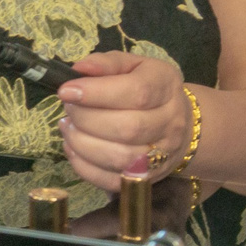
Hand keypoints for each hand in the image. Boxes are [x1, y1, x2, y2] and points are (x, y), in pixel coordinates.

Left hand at [58, 51, 189, 191]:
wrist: (180, 123)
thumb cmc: (148, 88)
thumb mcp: (132, 66)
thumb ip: (106, 63)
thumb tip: (78, 69)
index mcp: (165, 86)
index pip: (137, 93)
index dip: (96, 93)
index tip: (66, 91)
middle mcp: (170, 123)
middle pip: (128, 128)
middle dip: (85, 119)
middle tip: (68, 109)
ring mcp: (162, 155)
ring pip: (120, 158)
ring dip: (82, 143)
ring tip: (68, 127)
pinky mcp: (147, 179)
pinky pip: (112, 181)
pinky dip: (84, 167)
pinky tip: (73, 148)